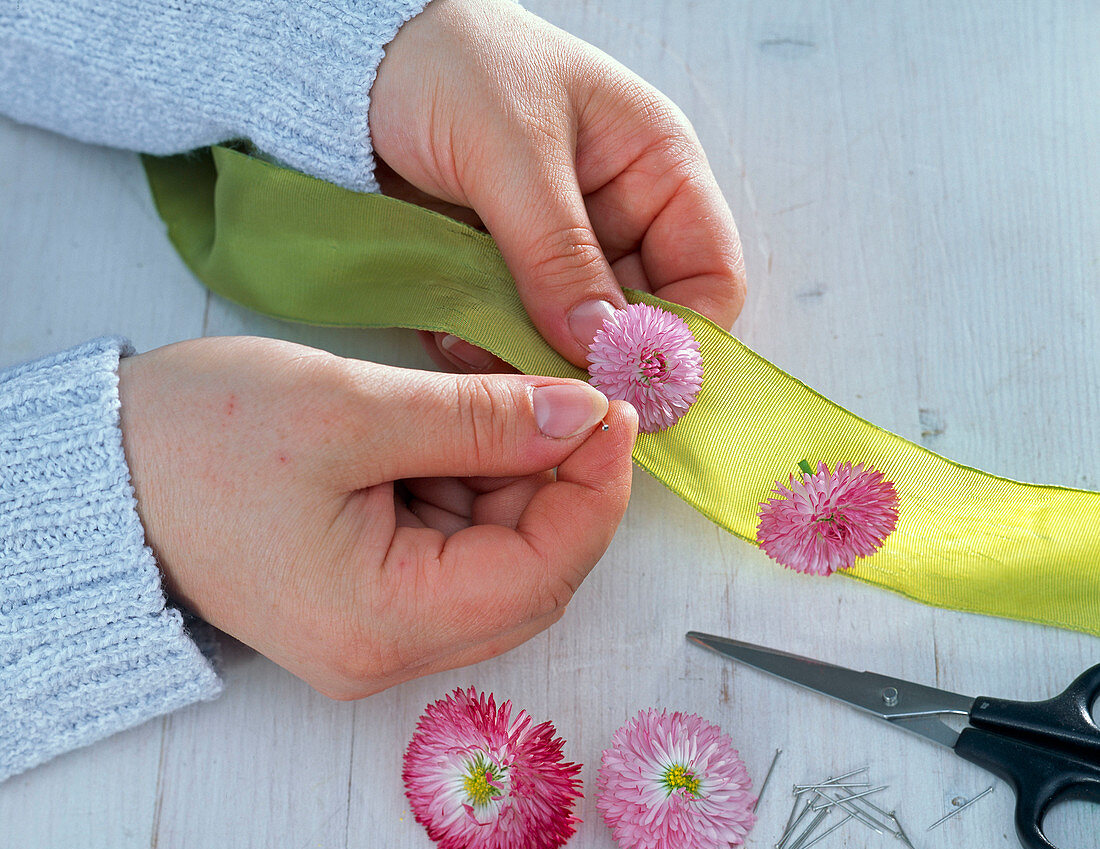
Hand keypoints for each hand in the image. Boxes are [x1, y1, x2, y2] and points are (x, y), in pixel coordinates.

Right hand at [117, 336, 635, 698]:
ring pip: (499, 558)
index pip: (541, 574)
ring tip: (506, 397)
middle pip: (530, 575)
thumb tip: (585, 417)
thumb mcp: (351, 409)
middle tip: (572, 396)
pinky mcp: (370, 596)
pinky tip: (465, 426)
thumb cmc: (199, 439)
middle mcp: (388, 650)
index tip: (614, 409)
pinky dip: (478, 483)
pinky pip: (457, 547)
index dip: (595, 491)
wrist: (104, 468)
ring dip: (521, 477)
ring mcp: (379, 628)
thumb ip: (482, 419)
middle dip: (563, 483)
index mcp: (382, 623)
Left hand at [369, 0, 745, 372]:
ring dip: (534, 358)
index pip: (708, 273)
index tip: (632, 382)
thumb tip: (599, 344)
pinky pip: (517, 333)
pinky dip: (490, 347)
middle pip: (641, 321)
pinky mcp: (509, 275)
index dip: (683, 337)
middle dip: (596, 359)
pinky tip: (454, 337)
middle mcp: (621, 216)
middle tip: (550, 388)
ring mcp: (563, 251)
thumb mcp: (512, 148)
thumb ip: (558, 249)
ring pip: (575, 338)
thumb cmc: (452, 65)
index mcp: (656, 167)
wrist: (360, 63)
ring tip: (482, 351)